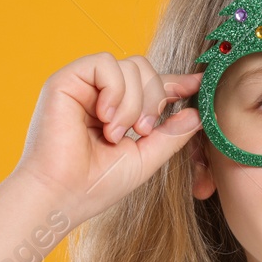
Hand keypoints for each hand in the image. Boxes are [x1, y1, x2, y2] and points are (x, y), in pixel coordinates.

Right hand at [11, 52, 203, 223]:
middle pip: (145, 69)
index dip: (176, 83)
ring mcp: (83, 86)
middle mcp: (100, 95)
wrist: (62, 197)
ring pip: (130, 65)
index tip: (199, 85)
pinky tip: (106, 119)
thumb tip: (198, 113)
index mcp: (117, 111)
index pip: (151, 84)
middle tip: (141, 131)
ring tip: (115, 133)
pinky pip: (105, 64)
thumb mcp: (145, 158)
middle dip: (154, 99)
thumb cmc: (97, 185)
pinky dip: (115, 91)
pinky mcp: (65, 80)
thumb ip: (171, 134)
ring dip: (133, 103)